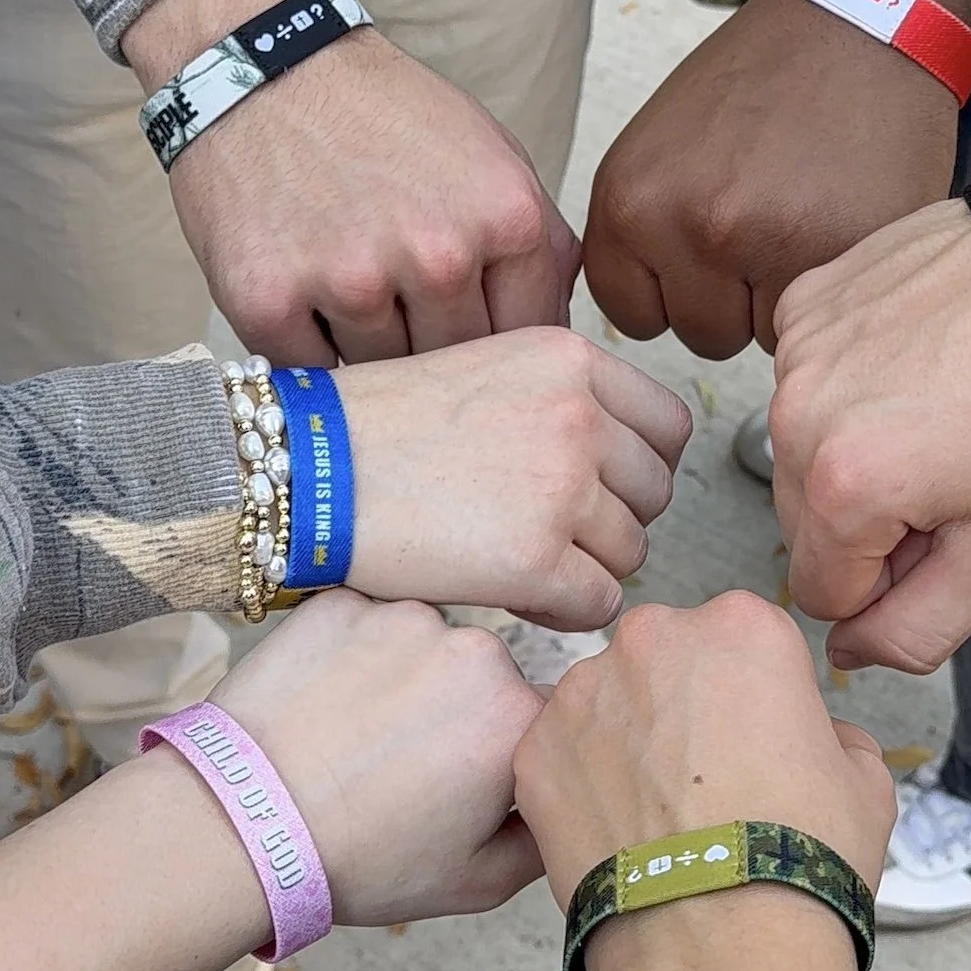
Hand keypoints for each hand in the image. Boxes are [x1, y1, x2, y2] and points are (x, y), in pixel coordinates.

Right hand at [124, 0, 577, 364]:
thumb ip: (540, 249)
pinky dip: (307, 344)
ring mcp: (350, 280)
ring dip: (369, 345)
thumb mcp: (494, 160)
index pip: (528, 338)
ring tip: (347, 276)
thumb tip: (561, 339)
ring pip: (386, 376)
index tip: (472, 322)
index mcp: (506, 218)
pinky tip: (303, 287)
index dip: (501, 341)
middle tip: (397, 294)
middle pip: (458, 365)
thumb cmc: (388, 120)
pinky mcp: (268, 301)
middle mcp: (436, 254)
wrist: (264, 68)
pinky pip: (310, 371)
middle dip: (434, 342)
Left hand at [208, 590, 544, 924]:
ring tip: (355, 734)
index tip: (470, 777)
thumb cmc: (355, 860)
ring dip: (406, 678)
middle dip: (458, 711)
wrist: (238, 825)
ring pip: (426, 643)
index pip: (545, 719)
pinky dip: (353, 655)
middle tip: (405, 763)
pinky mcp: (345, 602)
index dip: (507, 750)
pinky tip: (324, 703)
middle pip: (486, 675)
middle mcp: (475, 652)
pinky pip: (366, 622)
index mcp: (516, 719)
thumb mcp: (474, 885)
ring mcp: (406, 617)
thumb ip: (542, 840)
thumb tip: (562, 805)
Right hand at [337, 327, 692, 629]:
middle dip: (611, 519)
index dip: (638, 465)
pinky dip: (565, 610)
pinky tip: (515, 594)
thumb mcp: (486, 367)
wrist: (301, 472)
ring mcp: (561, 487)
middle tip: (547, 530)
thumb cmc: (378, 428)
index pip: (669, 426)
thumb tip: (622, 461)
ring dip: (586, 566)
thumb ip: (561, 400)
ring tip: (520, 560)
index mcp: (570, 360)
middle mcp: (578, 416)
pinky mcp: (535, 559)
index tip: (597, 486)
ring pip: (632, 552)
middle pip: (654, 492)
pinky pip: (599, 604)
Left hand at [514, 592, 893, 909]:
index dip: (753, 688)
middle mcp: (656, 639)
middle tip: (703, 772)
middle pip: (668, 655)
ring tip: (657, 809)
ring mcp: (586, 689)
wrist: (718, 942)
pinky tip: (616, 827)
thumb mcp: (863, 779)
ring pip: (609, 698)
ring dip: (627, 736)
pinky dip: (581, 780)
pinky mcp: (537, 745)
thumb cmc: (790, 859)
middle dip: (681, 701)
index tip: (756, 730)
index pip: (743, 634)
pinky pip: (561, 748)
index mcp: (741, 627)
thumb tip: (816, 738)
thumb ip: (833, 731)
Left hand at [585, 0, 957, 358]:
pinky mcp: (838, 256)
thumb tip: (644, 310)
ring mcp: (766, 246)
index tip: (705, 252)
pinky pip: (819, 317)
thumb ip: (641, 227)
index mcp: (630, 199)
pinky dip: (832, 287)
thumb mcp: (660, 145)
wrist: (859, 20)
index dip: (674, 291)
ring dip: (785, 299)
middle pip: (701, 333)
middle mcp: (689, 228)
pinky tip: (839, 227)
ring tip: (806, 221)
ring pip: (762, 336)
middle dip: (735, 299)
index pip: (631, 312)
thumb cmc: (761, 80)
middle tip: (770, 225)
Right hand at [768, 196, 970, 673]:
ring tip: (931, 407)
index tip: (944, 525)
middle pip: (805, 523)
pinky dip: (848, 384)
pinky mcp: (802, 305)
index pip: (822, 592)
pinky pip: (803, 380)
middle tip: (946, 468)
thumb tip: (848, 651)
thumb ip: (919, 626)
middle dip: (868, 516)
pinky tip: (909, 360)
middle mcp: (794, 419)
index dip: (888, 577)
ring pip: (800, 452)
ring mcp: (792, 354)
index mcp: (844, 487)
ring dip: (853, 449)